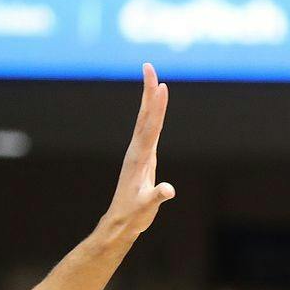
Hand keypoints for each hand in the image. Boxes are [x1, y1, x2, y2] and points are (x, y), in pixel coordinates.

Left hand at [99, 63, 174, 238]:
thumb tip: (168, 190)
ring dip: (149, 100)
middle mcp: (137, 150)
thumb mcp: (146, 207)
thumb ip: (157, 197)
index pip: (150, 126)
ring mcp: (139, 153)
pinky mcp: (143, 158)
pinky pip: (149, 130)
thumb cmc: (134, 215)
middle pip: (145, 115)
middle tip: (149, 67)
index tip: (161, 86)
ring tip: (154, 81)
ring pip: (145, 120)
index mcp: (139, 157)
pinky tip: (156, 110)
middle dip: (148, 91)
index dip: (157, 106)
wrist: (121, 222)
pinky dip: (153, 116)